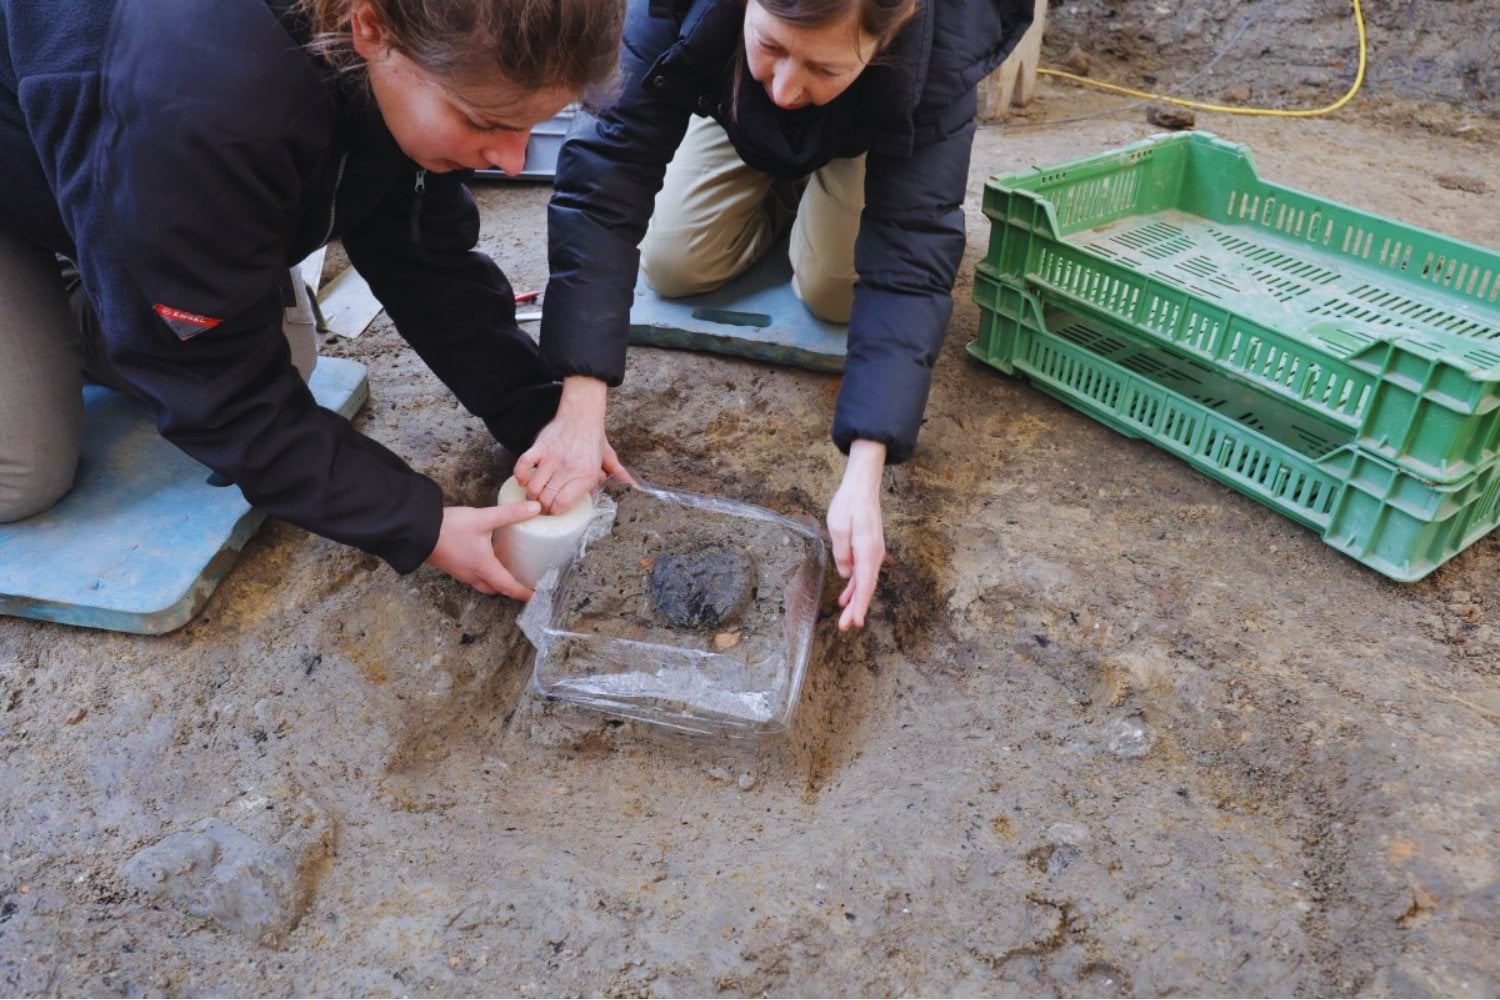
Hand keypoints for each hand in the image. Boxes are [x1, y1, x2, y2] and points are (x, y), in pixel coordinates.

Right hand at [426, 501, 541, 598]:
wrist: (417, 530)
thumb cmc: (449, 528)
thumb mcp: (483, 518)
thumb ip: (510, 514)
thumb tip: (535, 508)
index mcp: (484, 568)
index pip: (508, 587)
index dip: (523, 592)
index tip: (536, 596)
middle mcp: (472, 575)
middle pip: (496, 589)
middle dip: (510, 588)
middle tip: (524, 582)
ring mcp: (460, 572)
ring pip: (483, 584)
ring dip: (496, 581)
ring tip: (508, 569)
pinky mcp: (452, 566)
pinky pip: (472, 576)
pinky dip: (484, 573)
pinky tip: (487, 557)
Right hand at [514, 376, 632, 512]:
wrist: (581, 414)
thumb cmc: (593, 438)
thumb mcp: (608, 457)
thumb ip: (618, 473)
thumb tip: (632, 485)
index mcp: (586, 475)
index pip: (563, 504)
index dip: (555, 512)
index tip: (553, 512)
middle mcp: (568, 469)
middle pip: (547, 499)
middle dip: (542, 508)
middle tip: (541, 508)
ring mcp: (552, 458)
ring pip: (534, 487)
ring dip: (531, 495)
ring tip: (533, 496)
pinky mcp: (539, 448)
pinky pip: (523, 466)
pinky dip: (520, 476)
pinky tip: (523, 480)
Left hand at [826, 439, 886, 630]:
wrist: (862, 486)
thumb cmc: (849, 504)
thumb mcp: (838, 527)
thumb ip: (842, 552)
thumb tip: (845, 574)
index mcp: (867, 550)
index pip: (864, 584)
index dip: (860, 605)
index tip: (855, 621)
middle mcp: (874, 554)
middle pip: (866, 587)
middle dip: (857, 608)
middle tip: (846, 626)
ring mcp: (873, 552)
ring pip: (865, 582)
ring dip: (856, 599)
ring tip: (845, 617)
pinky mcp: (868, 549)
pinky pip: (863, 572)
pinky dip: (855, 585)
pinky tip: (846, 595)